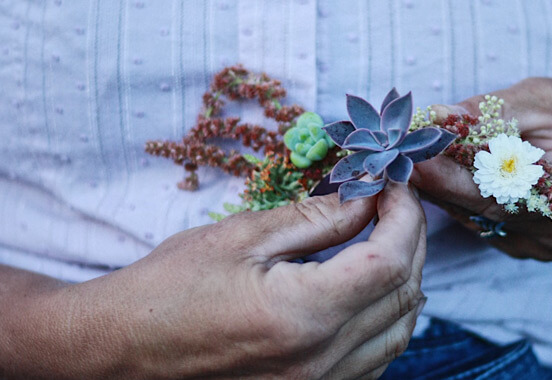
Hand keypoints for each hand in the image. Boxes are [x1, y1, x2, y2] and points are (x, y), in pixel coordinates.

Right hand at [0, 183, 426, 378]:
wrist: (125, 350)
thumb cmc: (170, 288)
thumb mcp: (242, 237)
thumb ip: (316, 218)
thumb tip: (366, 197)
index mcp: (302, 315)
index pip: (388, 261)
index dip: (404, 216)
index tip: (394, 186)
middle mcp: (321, 360)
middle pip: (403, 295)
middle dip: (410, 241)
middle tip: (393, 204)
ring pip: (399, 331)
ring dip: (404, 280)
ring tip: (385, 239)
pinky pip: (377, 357)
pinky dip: (386, 317)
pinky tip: (368, 290)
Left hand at [412, 78, 551, 272]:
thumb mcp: (544, 99)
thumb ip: (494, 112)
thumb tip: (440, 117)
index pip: (501, 187)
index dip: (451, 175)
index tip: (412, 158)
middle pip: (484, 210)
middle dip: (436, 184)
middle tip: (398, 162)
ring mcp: (546, 245)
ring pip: (478, 221)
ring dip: (443, 193)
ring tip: (414, 165)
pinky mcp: (530, 248)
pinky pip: (483, 226)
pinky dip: (460, 203)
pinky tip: (443, 182)